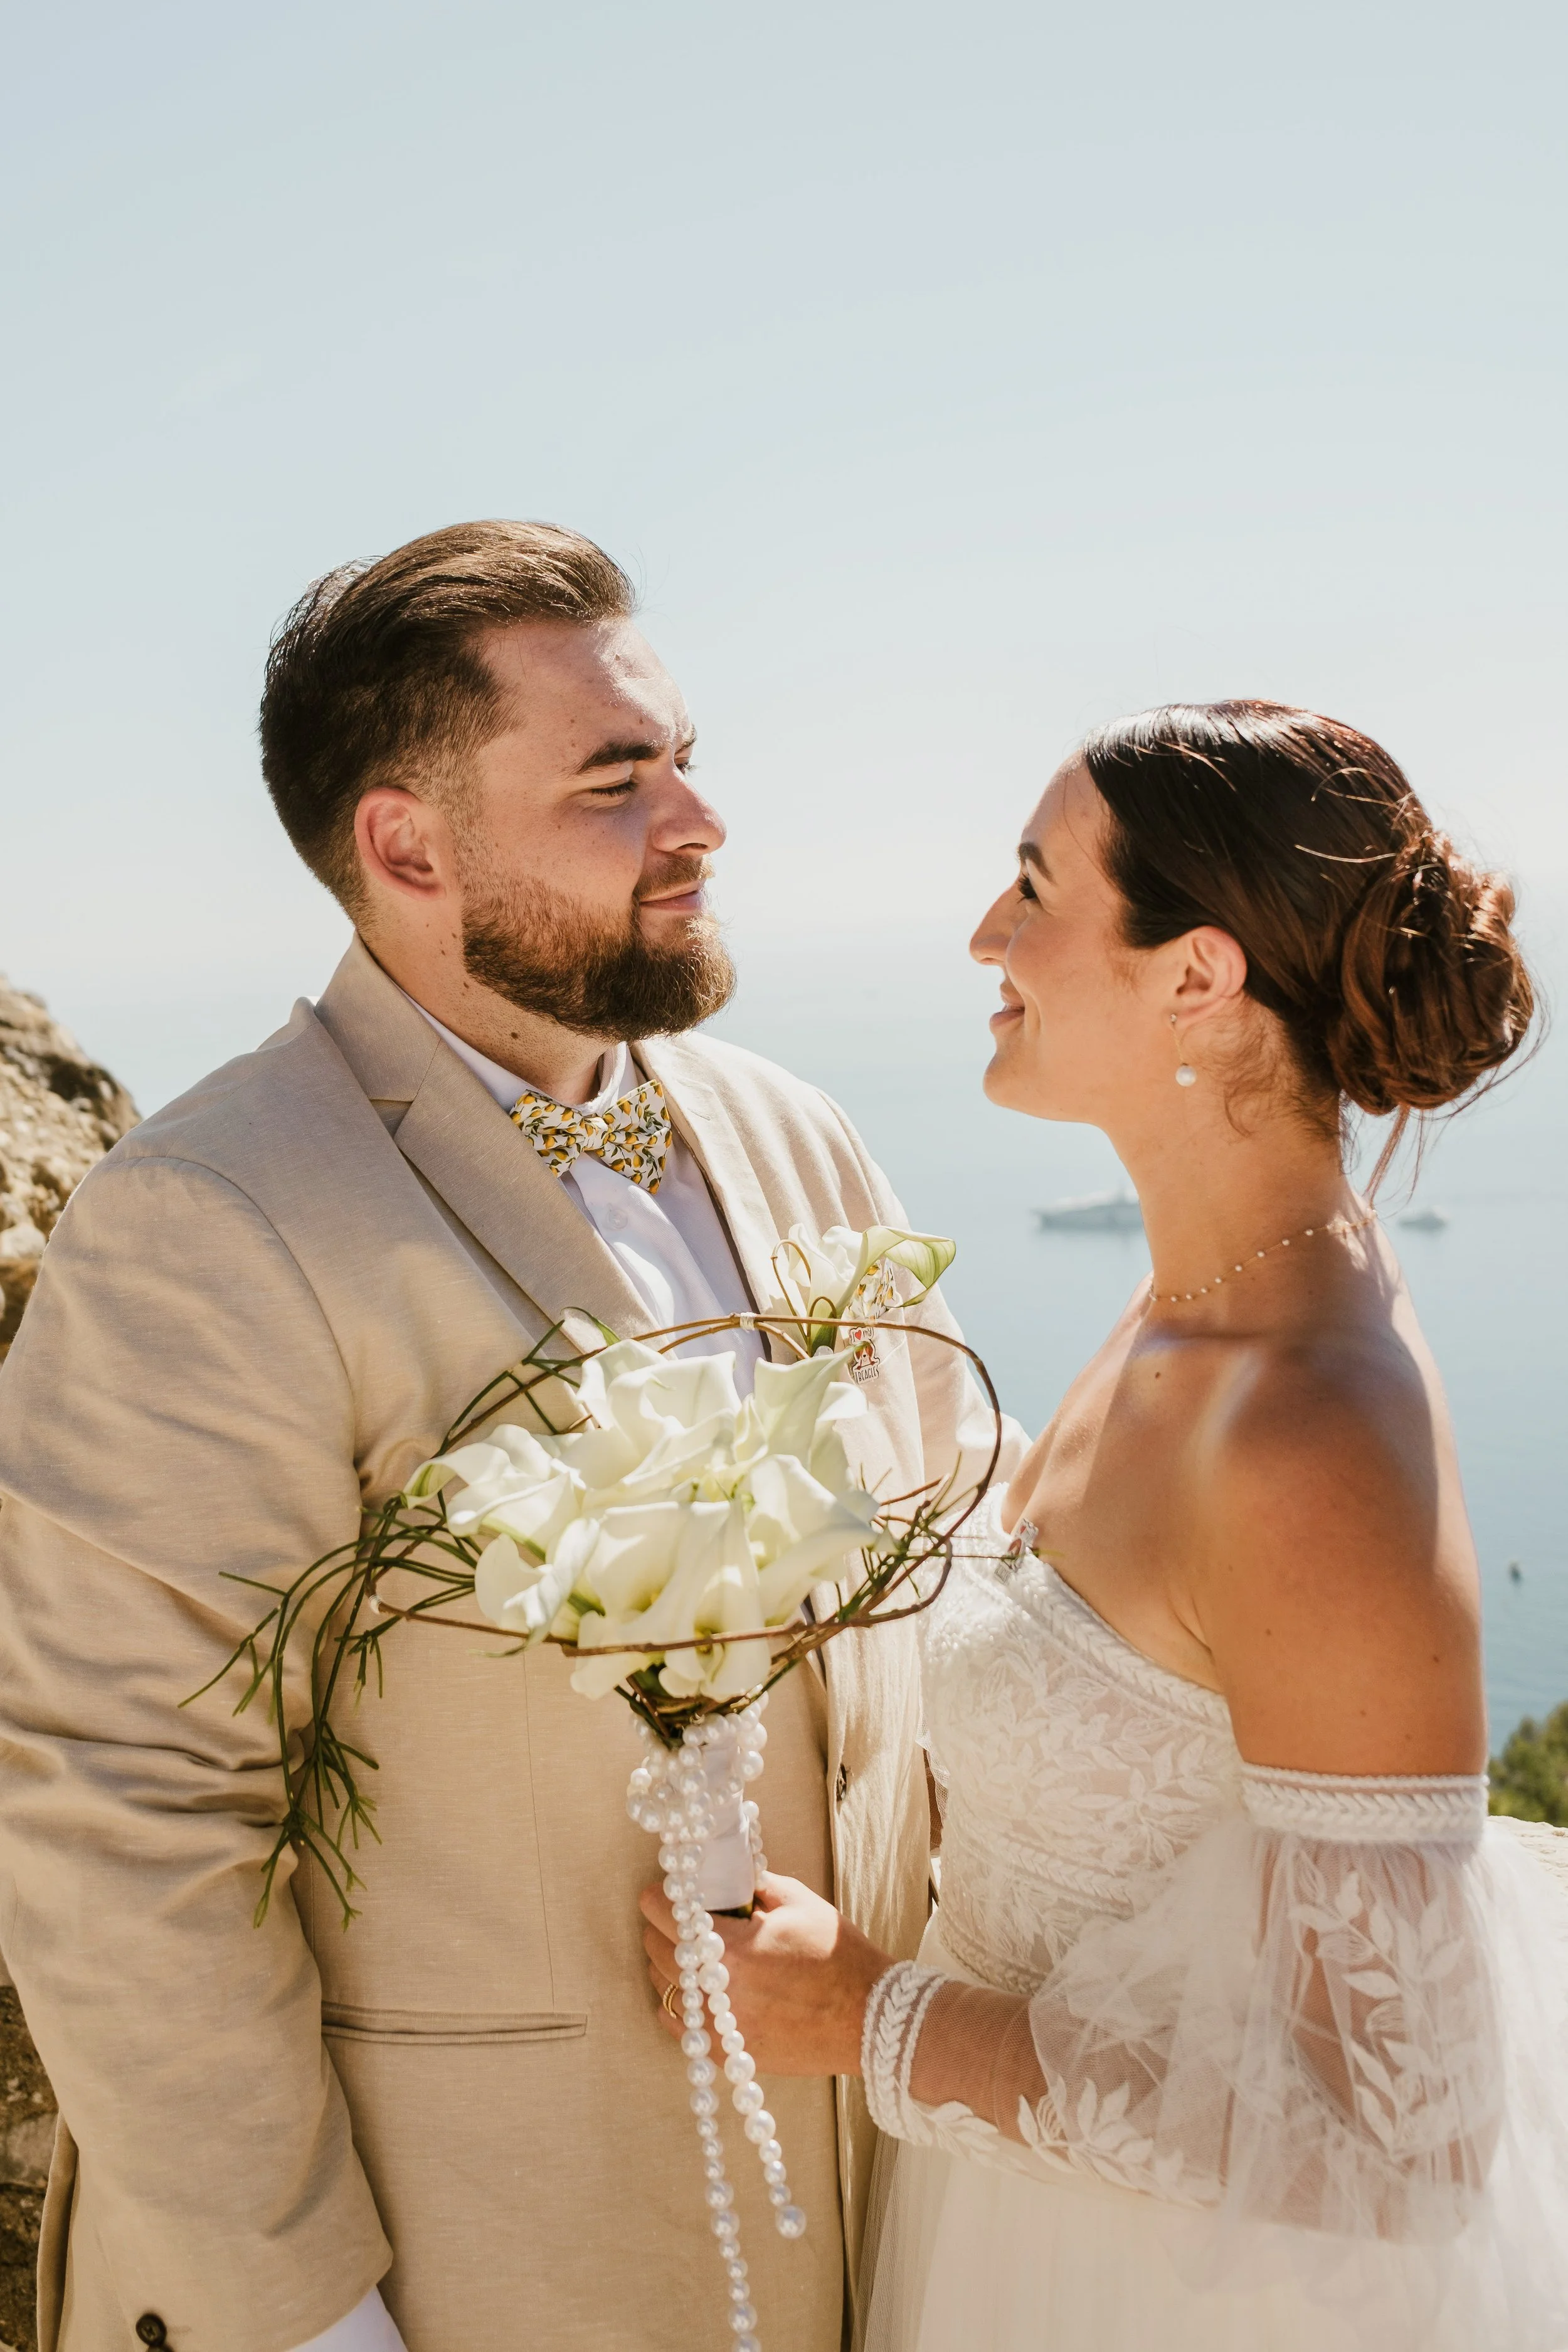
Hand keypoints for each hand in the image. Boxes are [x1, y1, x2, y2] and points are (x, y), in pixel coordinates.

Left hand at [639, 1873, 892, 2077]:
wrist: (868, 2016)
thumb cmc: (837, 1955)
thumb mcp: (798, 1902)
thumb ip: (753, 1886)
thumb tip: (723, 1876)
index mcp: (735, 1948)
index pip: (668, 1916)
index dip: (657, 1897)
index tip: (659, 1891)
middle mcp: (720, 1992)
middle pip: (659, 1953)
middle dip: (660, 1929)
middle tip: (672, 1916)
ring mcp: (723, 2029)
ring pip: (666, 1991)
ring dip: (667, 1967)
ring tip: (682, 1952)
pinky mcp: (731, 2054)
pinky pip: (681, 2029)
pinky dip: (677, 2007)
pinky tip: (688, 1992)